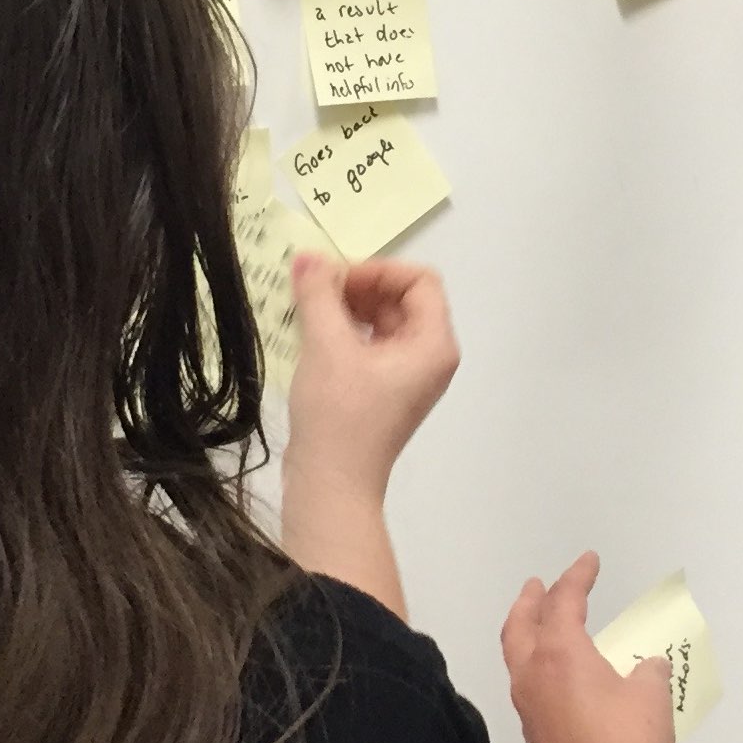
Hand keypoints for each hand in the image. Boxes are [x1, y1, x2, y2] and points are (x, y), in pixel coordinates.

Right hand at [284, 255, 459, 499]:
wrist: (331, 485)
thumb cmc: (339, 414)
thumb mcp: (327, 345)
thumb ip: (319, 294)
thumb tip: (308, 257)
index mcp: (434, 344)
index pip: (420, 281)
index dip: (378, 271)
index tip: (336, 279)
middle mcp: (429, 357)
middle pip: (401, 299)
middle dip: (358, 287)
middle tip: (314, 290)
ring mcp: (407, 377)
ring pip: (382, 321)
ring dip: (347, 308)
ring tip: (308, 310)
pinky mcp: (383, 391)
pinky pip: (370, 345)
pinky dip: (343, 332)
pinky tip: (310, 334)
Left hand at [503, 552, 679, 742]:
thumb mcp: (650, 695)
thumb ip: (647, 670)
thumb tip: (647, 668)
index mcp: (559, 654)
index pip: (563, 601)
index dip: (577, 575)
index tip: (587, 561)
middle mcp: (533, 677)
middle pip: (520, 625)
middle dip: (530, 599)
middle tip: (537, 584)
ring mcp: (528, 710)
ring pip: (517, 658)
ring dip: (528, 634)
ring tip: (543, 625)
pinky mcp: (535, 738)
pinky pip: (527, 688)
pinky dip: (536, 669)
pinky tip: (559, 678)